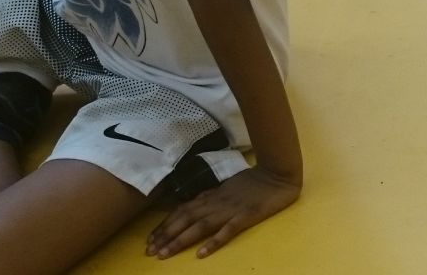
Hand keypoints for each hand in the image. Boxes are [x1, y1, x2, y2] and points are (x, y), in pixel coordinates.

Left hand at [146, 165, 299, 259]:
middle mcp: (216, 203)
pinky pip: (227, 231)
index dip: (165, 224)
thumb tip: (193, 204)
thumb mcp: (227, 186)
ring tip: (164, 254)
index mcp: (212, 196)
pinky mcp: (245, 217)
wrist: (277, 173)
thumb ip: (211, 196)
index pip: (182, 210)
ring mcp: (230, 210)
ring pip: (200, 226)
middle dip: (165, 235)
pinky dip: (213, 242)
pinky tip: (201, 254)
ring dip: (180, 240)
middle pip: (186, 219)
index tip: (150, 239)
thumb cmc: (254, 179)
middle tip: (149, 251)